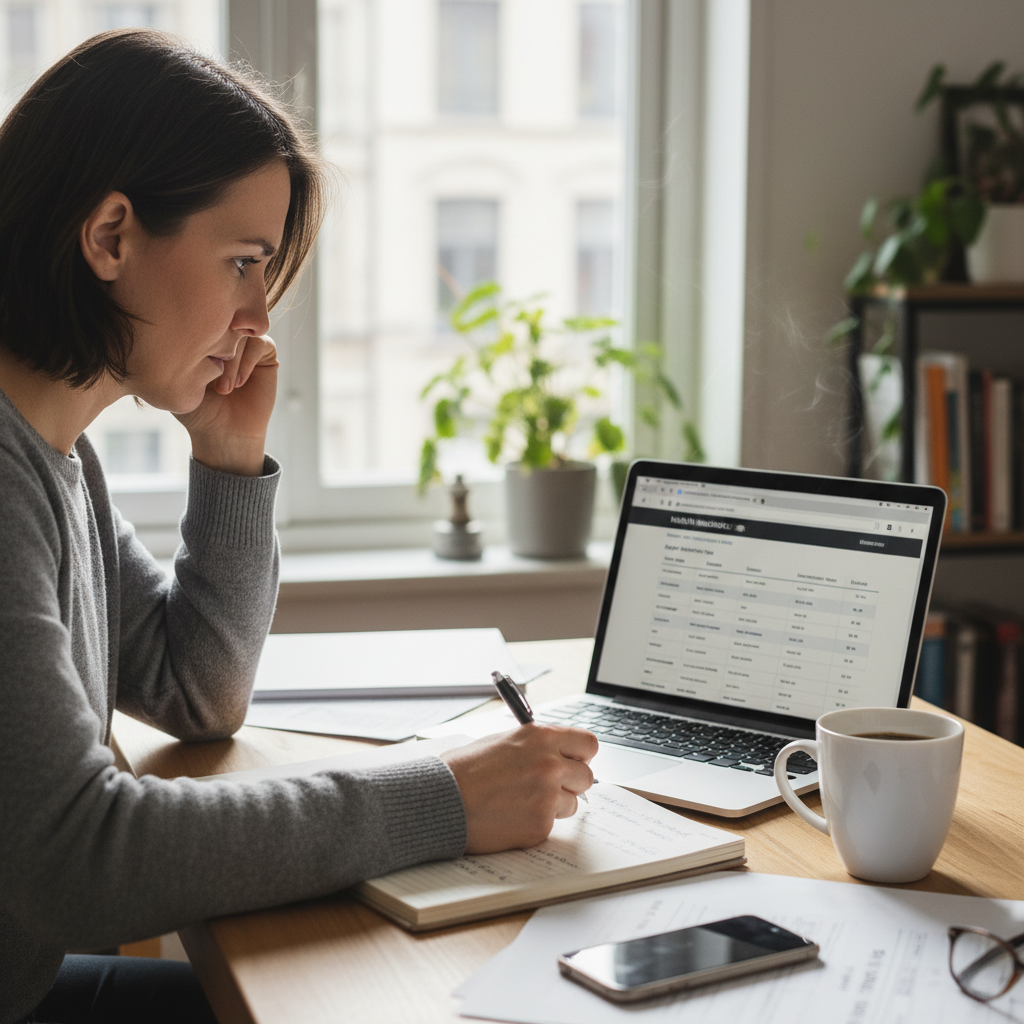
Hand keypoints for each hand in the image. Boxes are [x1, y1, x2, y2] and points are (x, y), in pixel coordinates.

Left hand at [175, 334, 277, 475]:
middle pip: (223, 321)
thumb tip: (180, 322)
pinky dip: (246, 362)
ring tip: (224, 388)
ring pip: (242, 333)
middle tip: (209, 375)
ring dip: (232, 360)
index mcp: (203, 338)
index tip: (192, 366)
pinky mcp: (266, 353)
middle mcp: (227, 337)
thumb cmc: (198, 410)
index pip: (201, 318)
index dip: (197, 337)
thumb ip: (180, 350)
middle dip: (216, 348)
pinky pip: (260, 343)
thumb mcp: (180, 378)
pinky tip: (238, 384)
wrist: (224, 433)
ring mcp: (247, 344)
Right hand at [441, 724, 598, 853]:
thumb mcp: (503, 741)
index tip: (574, 761)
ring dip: (554, 805)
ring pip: (572, 803)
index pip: (588, 743)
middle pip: (586, 776)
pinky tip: (512, 816)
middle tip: (547, 786)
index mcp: (541, 737)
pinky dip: (536, 823)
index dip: (581, 754)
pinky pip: (552, 825)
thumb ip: (536, 746)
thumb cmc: (465, 770)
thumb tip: (558, 754)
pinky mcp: (541, 825)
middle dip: (570, 782)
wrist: (443, 800)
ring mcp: (547, 796)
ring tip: (521, 801)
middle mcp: (550, 765)